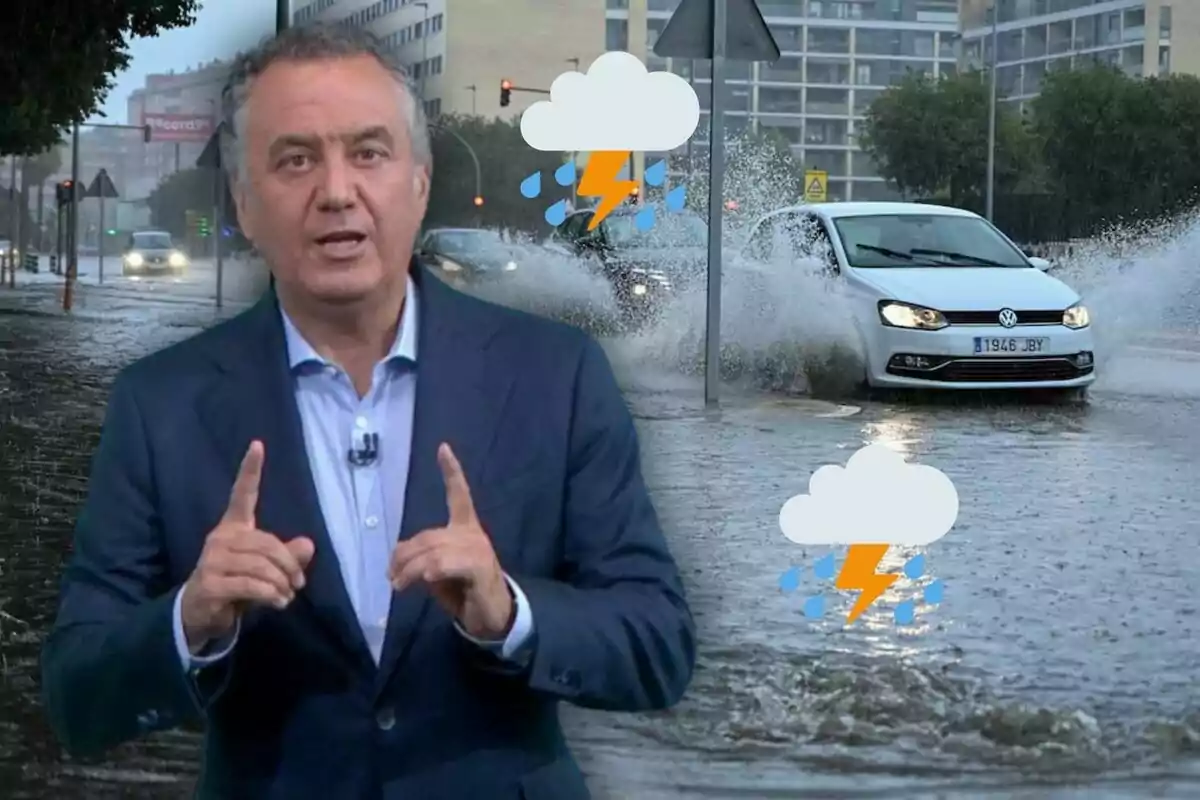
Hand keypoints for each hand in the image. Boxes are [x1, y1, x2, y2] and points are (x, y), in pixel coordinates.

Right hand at [180, 441, 314, 652]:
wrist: (201, 615)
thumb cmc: (236, 586)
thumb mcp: (266, 571)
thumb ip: (287, 557)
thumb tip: (308, 545)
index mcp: (234, 527)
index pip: (242, 494)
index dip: (250, 470)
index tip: (258, 444)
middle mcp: (220, 537)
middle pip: (267, 543)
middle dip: (289, 565)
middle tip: (298, 584)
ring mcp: (211, 559)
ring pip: (261, 566)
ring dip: (280, 584)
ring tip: (286, 596)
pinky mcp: (209, 582)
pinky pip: (250, 584)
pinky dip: (269, 594)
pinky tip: (277, 602)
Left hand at [388, 444, 512, 639]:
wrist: (493, 615)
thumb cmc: (465, 591)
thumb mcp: (438, 572)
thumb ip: (423, 558)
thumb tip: (398, 561)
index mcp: (465, 528)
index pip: (459, 494)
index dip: (452, 471)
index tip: (443, 448)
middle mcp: (472, 533)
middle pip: (427, 536)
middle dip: (403, 556)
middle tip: (391, 577)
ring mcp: (477, 548)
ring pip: (432, 552)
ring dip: (410, 570)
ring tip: (399, 586)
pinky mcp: (479, 566)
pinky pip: (444, 564)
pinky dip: (428, 572)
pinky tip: (422, 581)